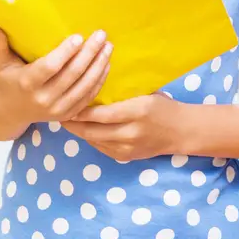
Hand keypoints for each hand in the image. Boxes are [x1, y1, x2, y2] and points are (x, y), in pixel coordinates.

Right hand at [0, 27, 112, 128]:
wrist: (11, 112)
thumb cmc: (5, 81)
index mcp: (26, 84)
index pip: (50, 67)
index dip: (65, 53)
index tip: (78, 37)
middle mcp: (44, 99)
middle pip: (72, 75)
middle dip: (89, 54)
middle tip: (100, 35)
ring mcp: (58, 110)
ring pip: (84, 87)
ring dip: (99, 66)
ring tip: (107, 47)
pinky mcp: (68, 115)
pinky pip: (88, 98)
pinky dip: (99, 81)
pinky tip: (106, 64)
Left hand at [63, 93, 186, 160]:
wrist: (181, 131)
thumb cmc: (161, 105)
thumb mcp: (143, 93)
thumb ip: (119, 93)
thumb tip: (90, 81)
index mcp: (135, 112)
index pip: (100, 114)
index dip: (80, 111)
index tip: (64, 102)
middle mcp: (131, 133)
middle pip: (92, 131)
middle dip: (72, 124)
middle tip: (57, 113)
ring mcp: (128, 148)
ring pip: (94, 141)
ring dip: (78, 131)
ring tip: (64, 120)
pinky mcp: (126, 157)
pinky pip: (101, 147)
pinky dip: (89, 138)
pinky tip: (80, 129)